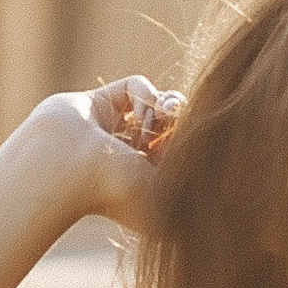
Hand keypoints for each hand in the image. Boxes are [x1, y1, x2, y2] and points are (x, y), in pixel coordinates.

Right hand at [0, 74, 180, 287]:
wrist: (67, 172)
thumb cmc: (116, 195)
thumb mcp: (169, 202)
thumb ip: (198, 186)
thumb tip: (220, 168)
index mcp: (145, 186)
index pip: (185, 156)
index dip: (195, 148)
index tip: (194, 152)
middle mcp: (130, 158)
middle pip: (175, 129)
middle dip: (183, 126)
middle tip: (177, 131)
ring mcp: (114, 130)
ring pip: (159, 106)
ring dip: (166, 111)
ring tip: (159, 123)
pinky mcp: (100, 103)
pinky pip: (138, 86)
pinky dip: (146, 94)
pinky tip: (143, 113)